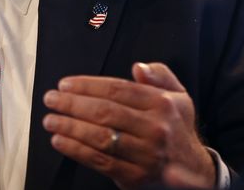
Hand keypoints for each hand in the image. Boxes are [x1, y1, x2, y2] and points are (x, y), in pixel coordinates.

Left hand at [42, 62, 214, 188]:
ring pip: (100, 137)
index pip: (117, 90)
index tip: (65, 84)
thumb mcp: (178, 95)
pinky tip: (60, 140)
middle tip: (51, 99)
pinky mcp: (134, 176)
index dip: (87, 85)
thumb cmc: (177, 127)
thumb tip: (138, 67)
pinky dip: (76, 150)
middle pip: (105, 112)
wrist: (194, 170)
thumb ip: (159, 75)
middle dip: (73, 104)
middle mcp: (154, 129)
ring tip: (50, 119)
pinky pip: (100, 161)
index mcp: (161, 104)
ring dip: (70, 127)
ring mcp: (144, 155)